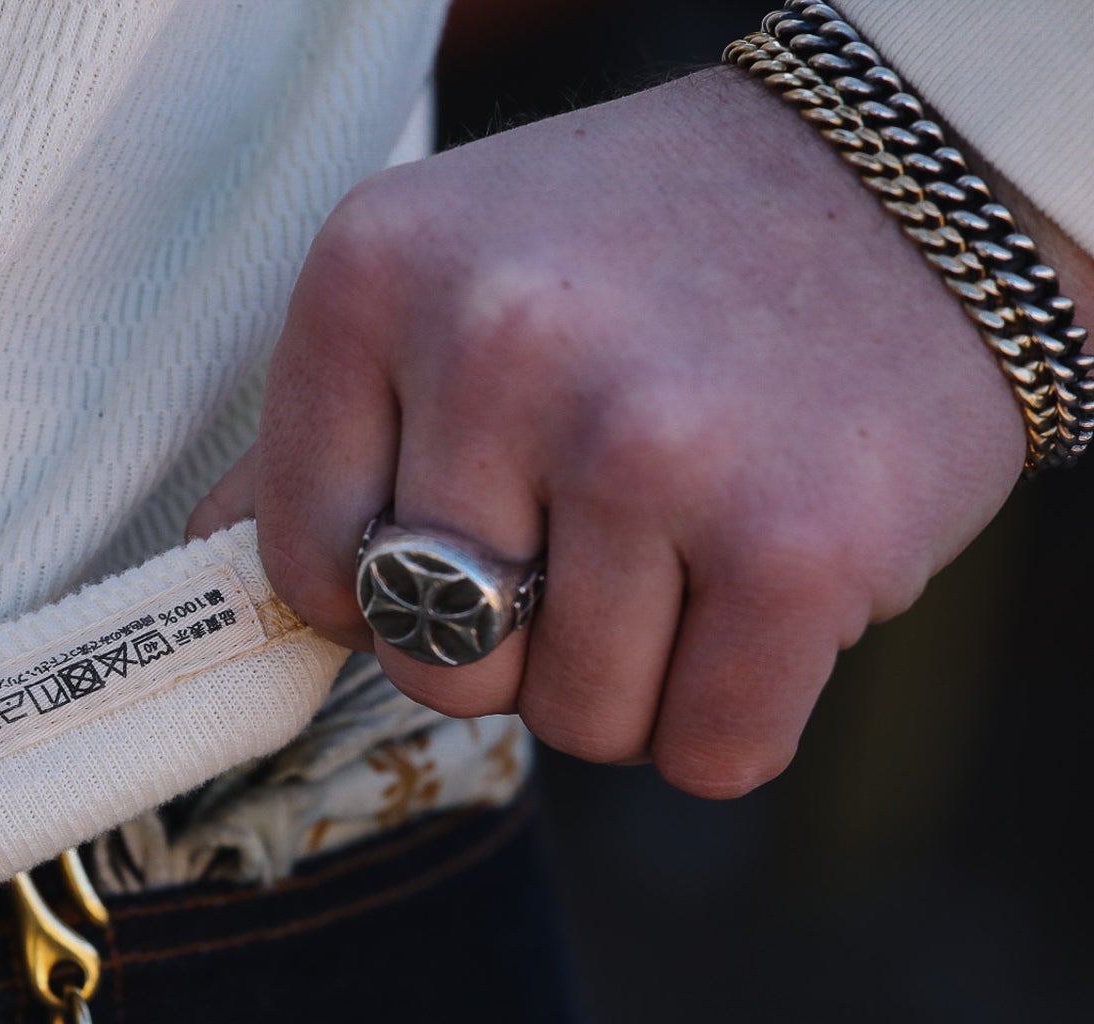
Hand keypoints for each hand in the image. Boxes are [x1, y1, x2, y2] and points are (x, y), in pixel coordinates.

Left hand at [194, 68, 1074, 797]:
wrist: (910, 180)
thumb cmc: (647, 249)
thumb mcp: (446, 272)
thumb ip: (323, 427)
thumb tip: (203, 562)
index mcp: (374, 276)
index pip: (300, 564)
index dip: (379, 589)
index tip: (470, 531)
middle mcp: (500, 351)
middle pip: (434, 664)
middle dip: (514, 643)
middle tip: (602, 539)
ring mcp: (652, 448)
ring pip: (572, 723)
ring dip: (631, 676)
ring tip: (690, 545)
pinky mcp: (798, 546)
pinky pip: (703, 753)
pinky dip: (732, 717)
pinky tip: (764, 598)